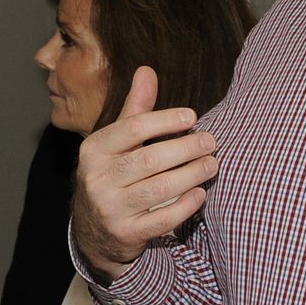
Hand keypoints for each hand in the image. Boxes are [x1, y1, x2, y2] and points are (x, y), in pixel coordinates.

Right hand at [72, 66, 217, 282]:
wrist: (93, 230)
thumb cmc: (112, 175)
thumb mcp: (115, 142)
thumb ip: (134, 109)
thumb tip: (146, 70)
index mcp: (94, 150)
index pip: (132, 129)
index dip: (164, 120)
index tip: (191, 117)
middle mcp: (98, 179)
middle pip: (150, 159)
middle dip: (186, 148)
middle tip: (211, 141)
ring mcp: (110, 209)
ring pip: (159, 189)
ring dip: (192, 174)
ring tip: (212, 164)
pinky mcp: (126, 234)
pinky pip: (162, 219)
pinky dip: (185, 205)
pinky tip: (201, 193)